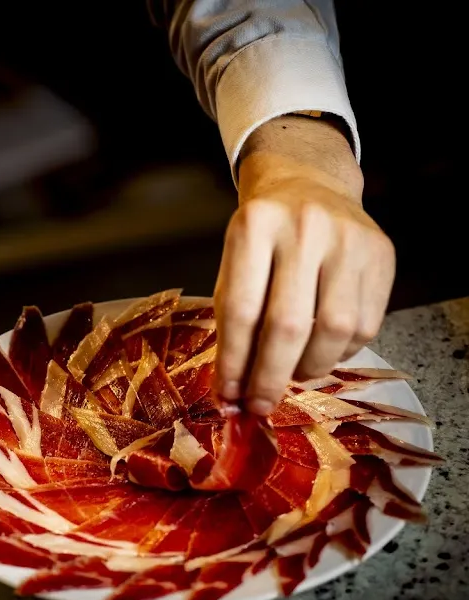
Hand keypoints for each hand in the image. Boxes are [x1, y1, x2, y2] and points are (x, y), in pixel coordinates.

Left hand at [213, 115, 395, 415]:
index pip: (242, 311)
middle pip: (288, 325)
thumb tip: (231, 392)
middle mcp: (304, 228)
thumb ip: (232, 322)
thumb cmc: (261, 237)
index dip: (234, 362)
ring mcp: (348, 240)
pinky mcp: (381, 254)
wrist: (308, 184)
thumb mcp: (234, 264)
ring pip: (334, 330)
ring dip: (309, 368)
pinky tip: (321, 351)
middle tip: (258, 406)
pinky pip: (365, 326)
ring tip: (292, 375)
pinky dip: (340, 353)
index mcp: (253, 227)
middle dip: (270, 377)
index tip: (227, 396)